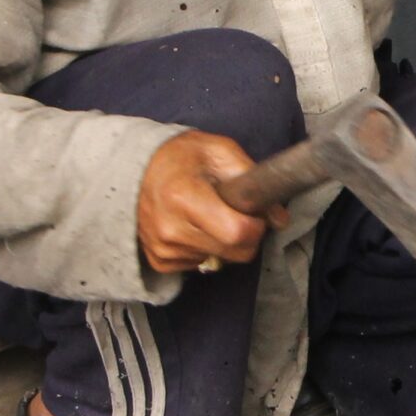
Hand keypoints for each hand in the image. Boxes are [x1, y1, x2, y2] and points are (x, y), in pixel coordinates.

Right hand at [136, 130, 281, 273]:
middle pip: (234, 252)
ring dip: (223, 241)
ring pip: (220, 259)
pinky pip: (200, 264)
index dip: (256, 225)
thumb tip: (279, 218)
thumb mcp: (219, 151)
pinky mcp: (160, 261)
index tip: (253, 211)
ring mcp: (163, 249)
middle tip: (235, 212)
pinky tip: (193, 225)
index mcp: (184, 197)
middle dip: (246, 235)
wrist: (136, 170)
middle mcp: (170, 229)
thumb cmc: (182, 157)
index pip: (238, 233)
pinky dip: (205, 248)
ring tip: (208, 213)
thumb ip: (251, 178)